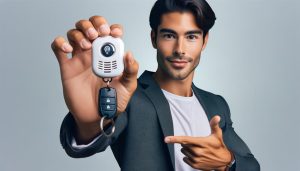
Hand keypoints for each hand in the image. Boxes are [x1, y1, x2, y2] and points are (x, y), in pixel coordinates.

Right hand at [51, 16, 138, 141]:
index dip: (112, 28)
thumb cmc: (113, 101)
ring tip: (86, 46)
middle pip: (90, 27)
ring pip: (74, 33)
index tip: (113, 33)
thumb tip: (129, 54)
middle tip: (97, 34)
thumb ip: (131, 71)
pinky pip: (58, 48)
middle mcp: (95, 53)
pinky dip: (59, 43)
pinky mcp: (67, 67)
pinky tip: (67, 49)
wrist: (97, 116)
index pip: (109, 32)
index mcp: (110, 55)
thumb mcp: (128, 86)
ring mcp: (80, 59)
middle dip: (93, 24)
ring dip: (79, 33)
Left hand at [165, 115, 231, 170]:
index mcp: (202, 143)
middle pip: (183, 145)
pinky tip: (196, 156)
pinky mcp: (195, 165)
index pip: (185, 140)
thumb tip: (217, 117)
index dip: (175, 139)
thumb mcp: (217, 134)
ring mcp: (196, 159)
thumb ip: (214, 124)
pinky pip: (185, 158)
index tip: (166, 139)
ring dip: (187, 149)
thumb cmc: (219, 146)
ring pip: (183, 151)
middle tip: (197, 143)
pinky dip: (188, 156)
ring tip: (198, 149)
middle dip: (187, 143)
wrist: (223, 161)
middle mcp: (198, 152)